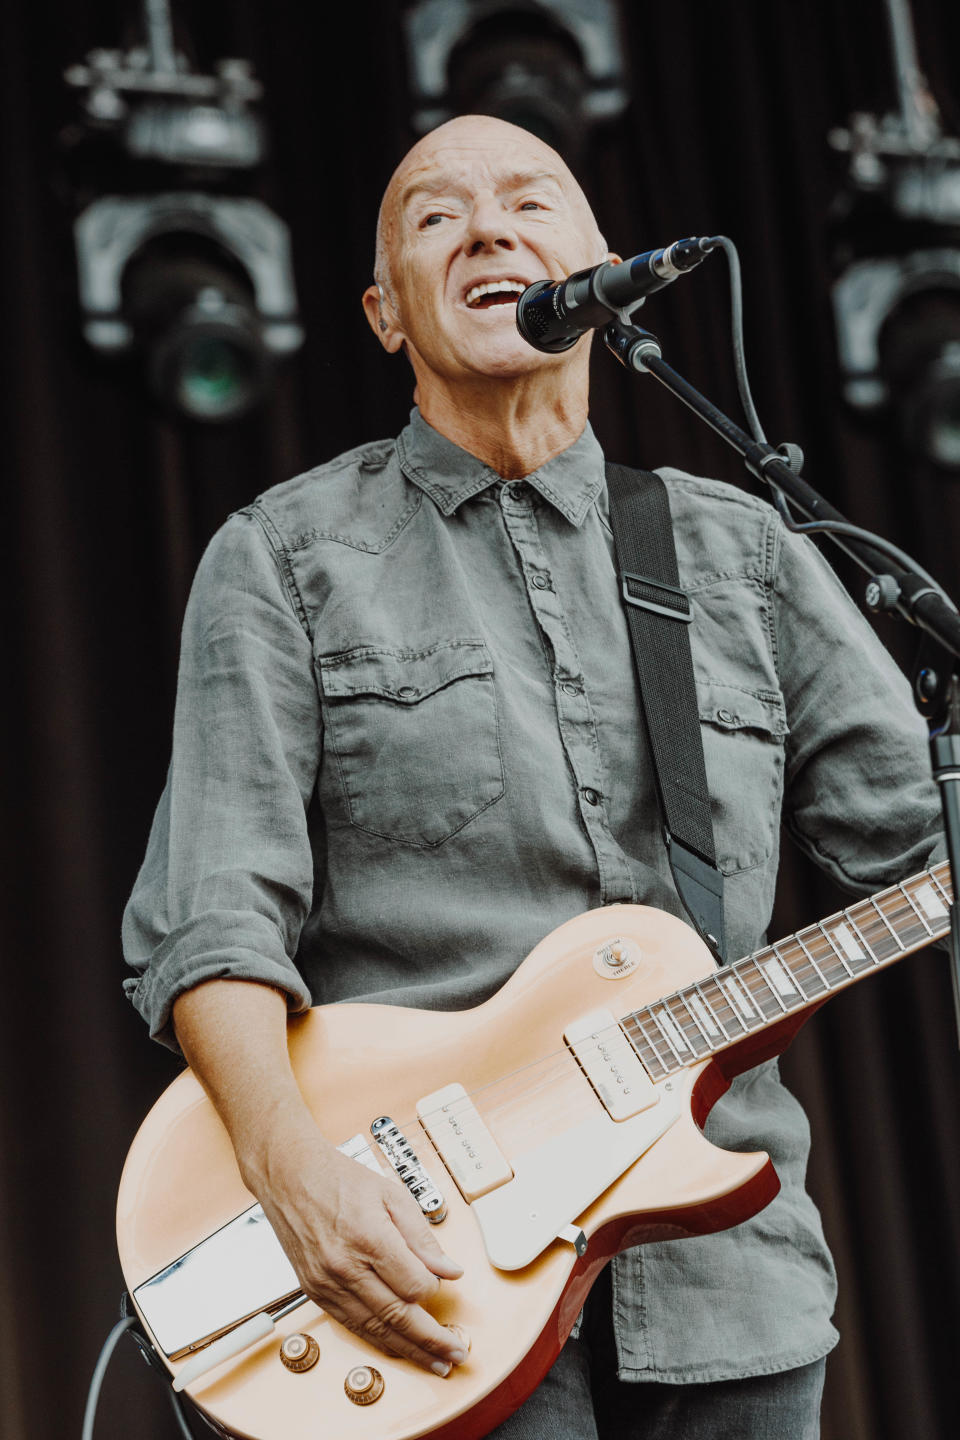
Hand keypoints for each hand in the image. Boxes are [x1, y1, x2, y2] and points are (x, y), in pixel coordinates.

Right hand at [242, 1110, 465, 1374]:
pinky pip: (351, 1325)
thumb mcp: (391, 1194)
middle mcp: (345, 1266)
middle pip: (396, 1316)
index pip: (414, 1285)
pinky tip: (396, 1347)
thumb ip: (422, 1236)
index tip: (443, 1284)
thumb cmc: (339, 1179)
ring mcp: (327, 1283)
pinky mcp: (315, 1292)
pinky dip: (376, 1339)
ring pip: (373, 1329)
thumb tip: (449, 1270)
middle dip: (430, 1340)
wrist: (289, 1176)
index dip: (434, 1289)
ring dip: (407, 1350)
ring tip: (432, 1361)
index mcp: (369, 1237)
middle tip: (454, 1354)